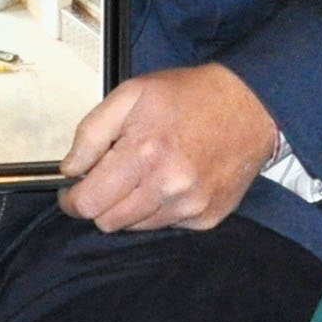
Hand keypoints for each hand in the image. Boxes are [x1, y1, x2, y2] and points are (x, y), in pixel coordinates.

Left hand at [59, 64, 276, 234]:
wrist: (251, 105)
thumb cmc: (191, 96)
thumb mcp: (132, 94)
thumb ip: (91, 132)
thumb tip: (70, 169)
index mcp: (144, 154)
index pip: (89, 204)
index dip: (73, 198)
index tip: (76, 189)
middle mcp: (168, 186)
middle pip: (108, 223)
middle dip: (102, 201)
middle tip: (114, 175)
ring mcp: (190, 206)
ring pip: (135, 227)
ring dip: (132, 206)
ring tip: (148, 173)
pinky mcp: (207, 217)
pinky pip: (166, 226)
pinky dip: (161, 209)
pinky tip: (173, 181)